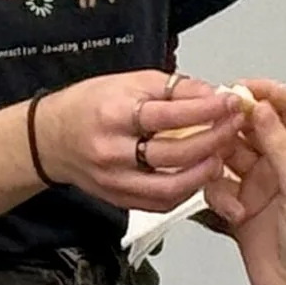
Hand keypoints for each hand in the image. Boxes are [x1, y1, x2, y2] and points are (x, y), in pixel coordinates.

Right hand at [32, 69, 243, 212]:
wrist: (51, 138)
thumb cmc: (89, 106)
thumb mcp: (128, 81)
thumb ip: (173, 89)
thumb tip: (212, 94)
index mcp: (115, 114)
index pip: (168, 115)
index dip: (206, 110)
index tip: (231, 103)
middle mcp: (113, 150)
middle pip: (175, 154)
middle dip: (214, 140)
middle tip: (234, 128)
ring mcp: (116, 180)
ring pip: (171, 187)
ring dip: (204, 173)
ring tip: (221, 155)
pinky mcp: (119, 200)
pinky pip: (161, 202)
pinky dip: (186, 191)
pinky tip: (198, 175)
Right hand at [201, 81, 285, 284]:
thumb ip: (282, 147)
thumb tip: (264, 110)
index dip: (269, 95)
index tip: (244, 87)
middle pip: (256, 127)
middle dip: (237, 123)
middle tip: (218, 120)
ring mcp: (263, 183)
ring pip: (233, 153)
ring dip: (223, 156)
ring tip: (216, 164)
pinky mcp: (240, 204)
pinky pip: (219, 184)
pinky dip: (219, 192)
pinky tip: (231, 208)